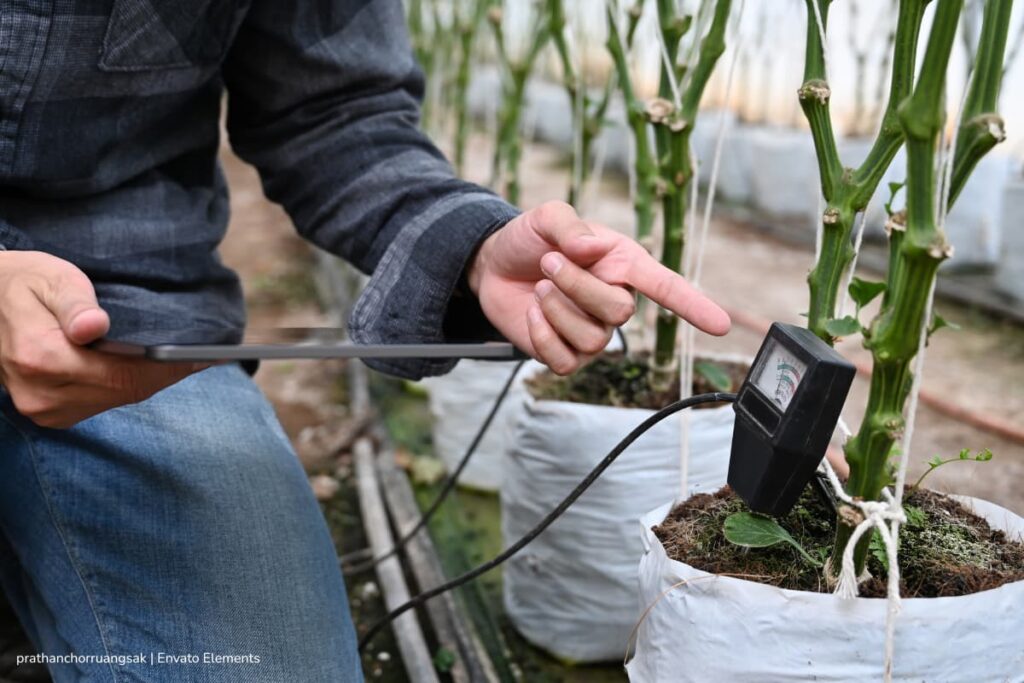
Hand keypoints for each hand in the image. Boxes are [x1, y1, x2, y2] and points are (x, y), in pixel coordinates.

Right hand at [0, 251, 206, 428]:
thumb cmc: (21, 283)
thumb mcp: (48, 279)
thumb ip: (73, 304)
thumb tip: (94, 327)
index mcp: (40, 358)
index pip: (122, 373)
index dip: (166, 367)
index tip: (202, 357)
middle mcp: (40, 394)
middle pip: (124, 390)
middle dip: (166, 374)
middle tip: (204, 356)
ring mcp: (43, 409)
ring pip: (116, 400)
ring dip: (150, 381)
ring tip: (183, 360)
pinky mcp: (50, 414)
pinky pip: (102, 403)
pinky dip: (127, 386)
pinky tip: (149, 368)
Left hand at [468, 201, 730, 373]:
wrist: (493, 265)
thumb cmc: (530, 239)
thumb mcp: (546, 218)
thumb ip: (569, 225)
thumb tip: (590, 248)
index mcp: (624, 265)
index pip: (667, 288)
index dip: (694, 305)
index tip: (722, 325)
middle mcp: (615, 301)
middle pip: (619, 312)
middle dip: (577, 286)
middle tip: (548, 262)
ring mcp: (593, 332)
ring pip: (592, 339)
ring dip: (556, 309)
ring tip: (540, 286)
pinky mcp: (565, 355)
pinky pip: (565, 361)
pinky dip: (542, 336)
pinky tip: (533, 315)